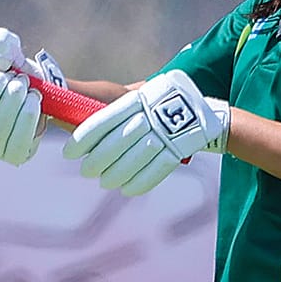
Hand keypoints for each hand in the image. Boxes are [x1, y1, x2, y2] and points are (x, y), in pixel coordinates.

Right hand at [0, 27, 65, 165]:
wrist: (39, 87)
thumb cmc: (13, 69)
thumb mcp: (3, 47)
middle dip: (0, 90)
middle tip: (14, 77)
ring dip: (16, 101)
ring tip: (25, 87)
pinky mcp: (15, 154)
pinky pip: (18, 142)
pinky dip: (28, 116)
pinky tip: (34, 101)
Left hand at [63, 70, 229, 196]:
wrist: (210, 114)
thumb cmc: (168, 102)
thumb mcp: (147, 91)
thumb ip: (122, 103)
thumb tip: (83, 114)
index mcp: (139, 99)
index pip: (103, 120)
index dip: (84, 139)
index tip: (70, 152)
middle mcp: (151, 116)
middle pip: (116, 143)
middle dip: (97, 160)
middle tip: (86, 170)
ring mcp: (167, 134)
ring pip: (134, 159)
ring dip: (115, 174)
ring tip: (104, 182)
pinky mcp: (179, 151)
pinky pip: (155, 170)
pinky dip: (139, 182)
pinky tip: (127, 189)